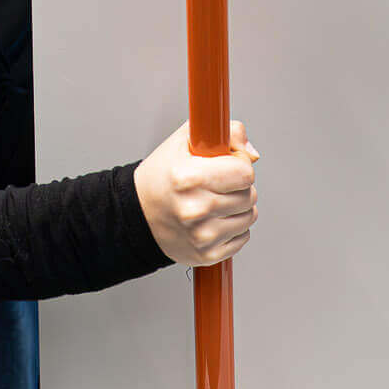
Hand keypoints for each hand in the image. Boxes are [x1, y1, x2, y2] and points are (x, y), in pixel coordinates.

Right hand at [133, 120, 259, 266]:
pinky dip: (232, 228)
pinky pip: (242, 237)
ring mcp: (202, 235)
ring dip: (238, 208)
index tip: (226, 165)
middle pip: (250, 195)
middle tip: (216, 184)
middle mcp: (195, 209)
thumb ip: (223, 135)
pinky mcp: (207, 254)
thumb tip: (251, 152)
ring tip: (213, 202)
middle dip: (238, 187)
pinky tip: (212, 220)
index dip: (238, 164)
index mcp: (188, 178)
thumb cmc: (160, 178)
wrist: (136, 214)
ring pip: (249, 217)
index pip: (245, 172)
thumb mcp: (183, 143)